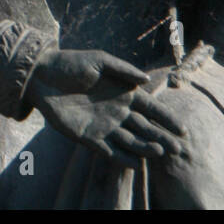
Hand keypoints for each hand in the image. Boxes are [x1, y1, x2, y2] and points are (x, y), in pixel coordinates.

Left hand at [27, 48, 187, 164]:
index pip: (151, 109)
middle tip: (177, 148)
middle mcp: (117, 112)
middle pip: (145, 128)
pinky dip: (122, 158)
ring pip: (131, 141)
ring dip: (145, 148)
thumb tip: (146, 79)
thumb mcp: (99, 60)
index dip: (167, 119)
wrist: (40, 76)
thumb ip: (123, 70)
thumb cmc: (70, 64)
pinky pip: (109, 151)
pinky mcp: (88, 136)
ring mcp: (104, 125)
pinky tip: (136, 163)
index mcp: (123, 93)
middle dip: (162, 138)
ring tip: (157, 151)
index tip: (182, 130)